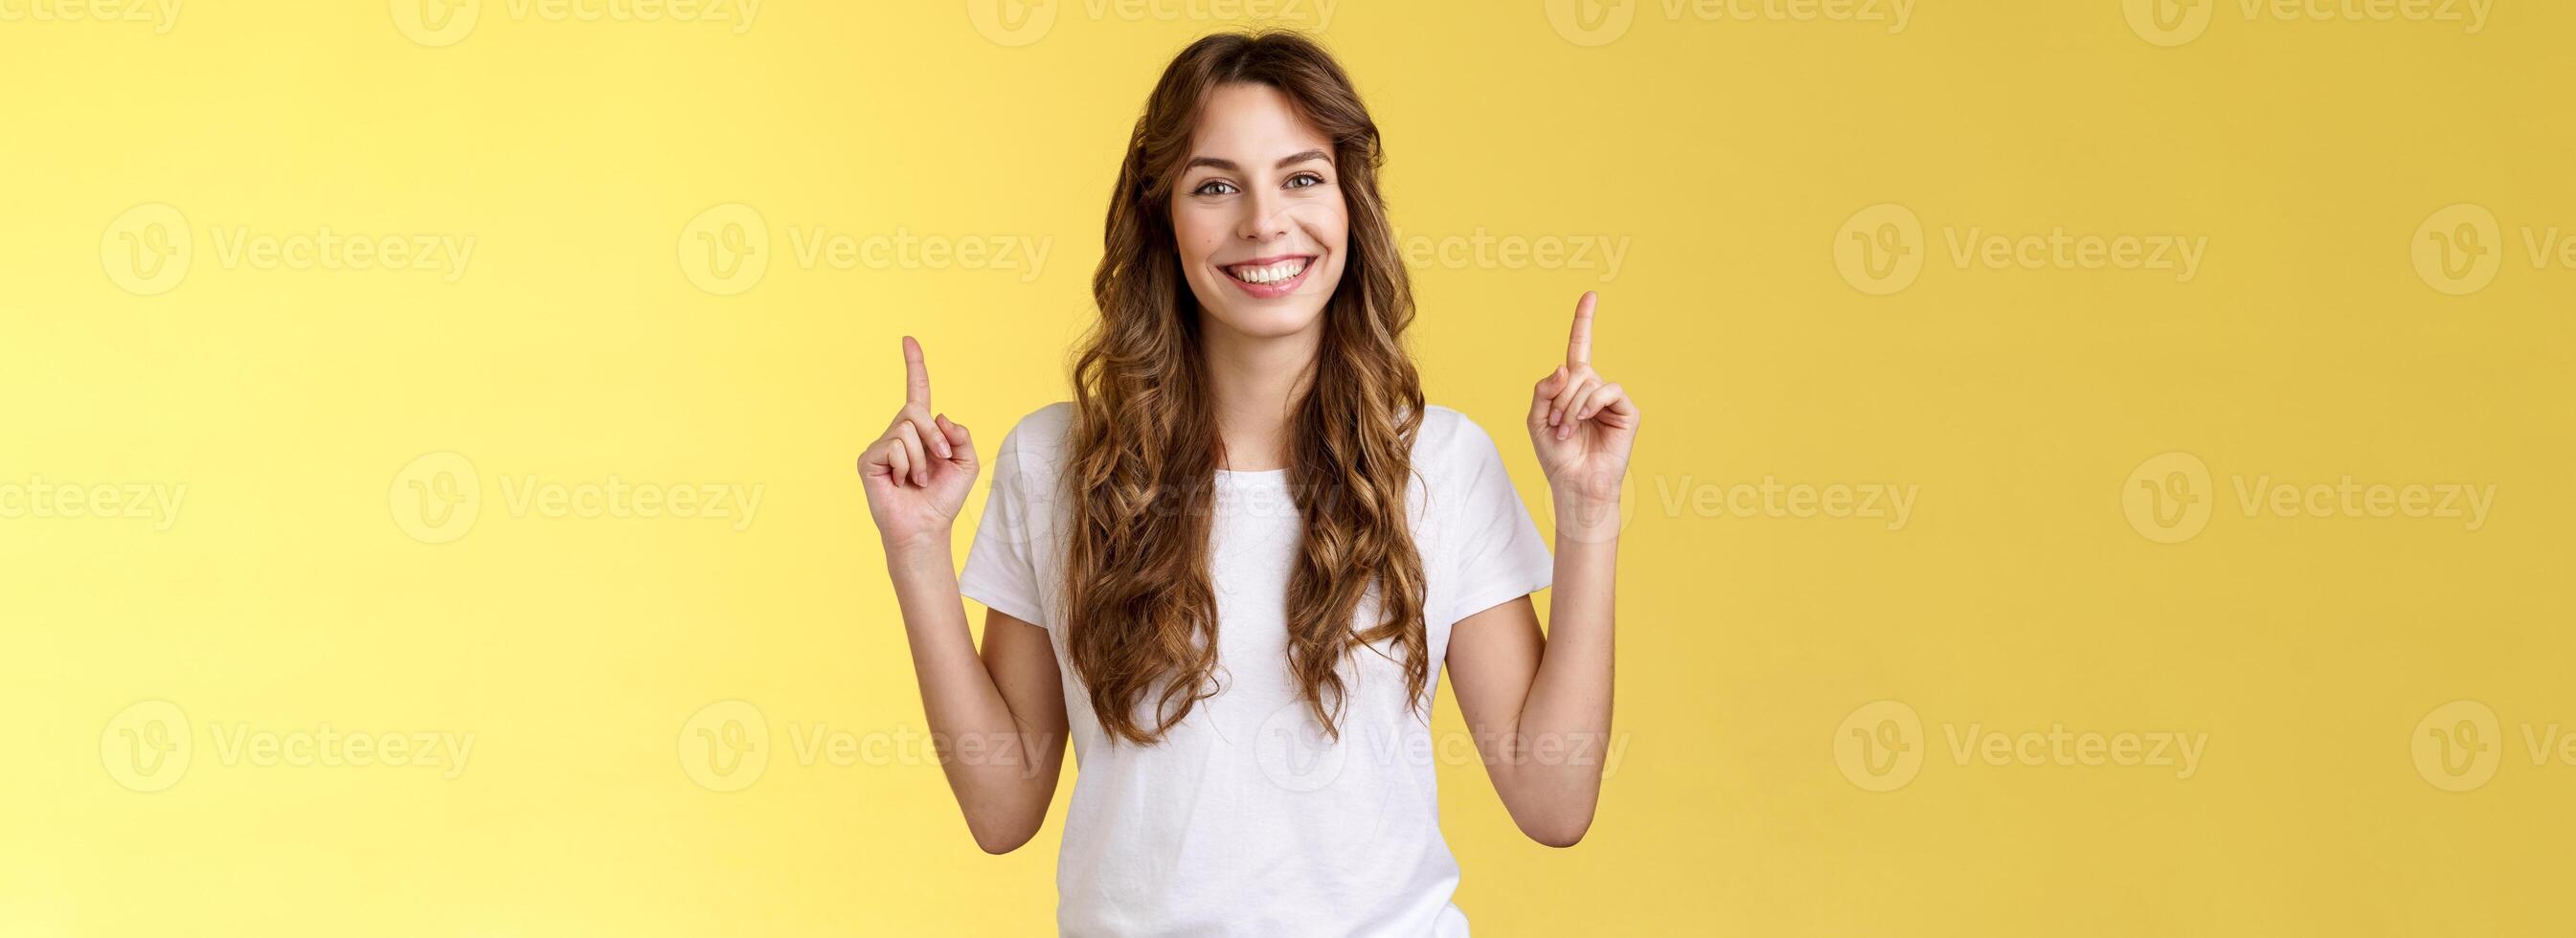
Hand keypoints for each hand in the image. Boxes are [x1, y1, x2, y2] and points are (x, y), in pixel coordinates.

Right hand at [859, 336, 978, 550]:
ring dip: (922, 458)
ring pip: (906, 429)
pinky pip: (893, 447)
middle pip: (915, 410)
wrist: (926, 527)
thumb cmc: (943, 498)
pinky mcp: (867, 459)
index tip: (908, 339)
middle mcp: (898, 433)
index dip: (914, 365)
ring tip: (919, 480)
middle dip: (934, 436)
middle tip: (939, 460)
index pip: (917, 391)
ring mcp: (881, 446)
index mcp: (921, 431)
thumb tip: (937, 415)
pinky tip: (902, 483)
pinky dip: (907, 466)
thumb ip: (959, 434)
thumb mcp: (966, 462)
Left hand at [1528, 291, 1637, 508]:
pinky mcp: (1627, 411)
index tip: (1590, 295)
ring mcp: (1611, 400)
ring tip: (1566, 430)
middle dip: (1560, 395)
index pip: (1580, 347)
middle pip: (1576, 369)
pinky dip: (1591, 403)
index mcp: (1572, 388)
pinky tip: (1584, 422)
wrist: (1575, 485)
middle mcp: (1593, 389)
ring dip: (1570, 405)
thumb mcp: (1536, 419)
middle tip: (1556, 424)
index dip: (1584, 322)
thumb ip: (1543, 390)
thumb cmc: (1556, 456)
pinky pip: (1609, 390)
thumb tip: (1564, 367)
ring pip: (1589, 380)